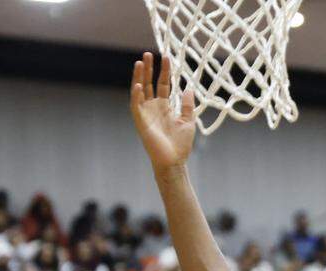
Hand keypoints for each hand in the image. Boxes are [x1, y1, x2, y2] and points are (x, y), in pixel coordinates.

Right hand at [130, 52, 196, 169]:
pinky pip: (136, 105)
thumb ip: (187, 105)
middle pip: (149, 83)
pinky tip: (138, 84)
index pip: (163, 84)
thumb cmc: (181, 145)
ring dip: (139, 77)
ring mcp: (146, 113)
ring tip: (139, 62)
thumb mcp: (188, 121)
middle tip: (147, 54)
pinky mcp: (141, 122)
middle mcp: (154, 107)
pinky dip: (136, 95)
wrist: (174, 161)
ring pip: (140, 91)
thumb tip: (188, 89)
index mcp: (165, 106)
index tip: (166, 57)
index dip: (164, 71)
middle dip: (148, 69)